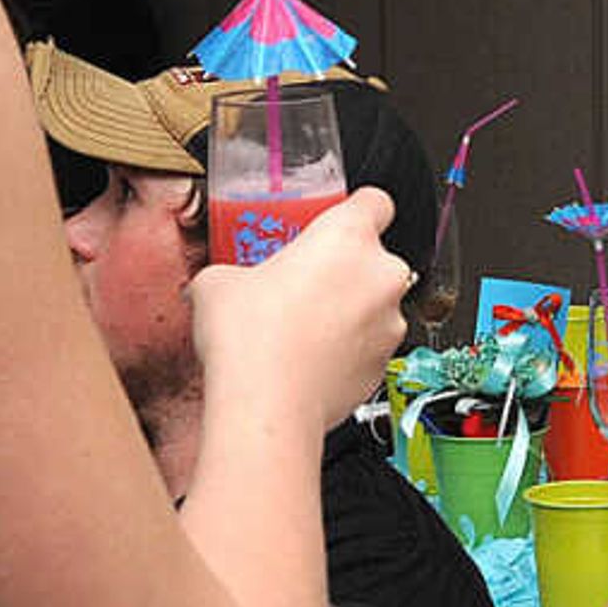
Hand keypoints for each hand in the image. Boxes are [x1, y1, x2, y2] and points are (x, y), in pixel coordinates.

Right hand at [189, 188, 407, 428]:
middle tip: (304, 282)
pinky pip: (370, 345)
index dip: (354, 208)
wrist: (268, 406)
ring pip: (375, 304)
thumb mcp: (217, 283)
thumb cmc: (251, 339)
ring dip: (349, 311)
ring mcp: (389, 323)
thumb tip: (220, 283)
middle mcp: (380, 275)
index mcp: (348, 235)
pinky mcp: (383, 366)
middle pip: (374, 257)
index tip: (336, 219)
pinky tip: (310, 358)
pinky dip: (349, 349)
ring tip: (302, 327)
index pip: (375, 200)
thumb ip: (232, 270)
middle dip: (344, 269)